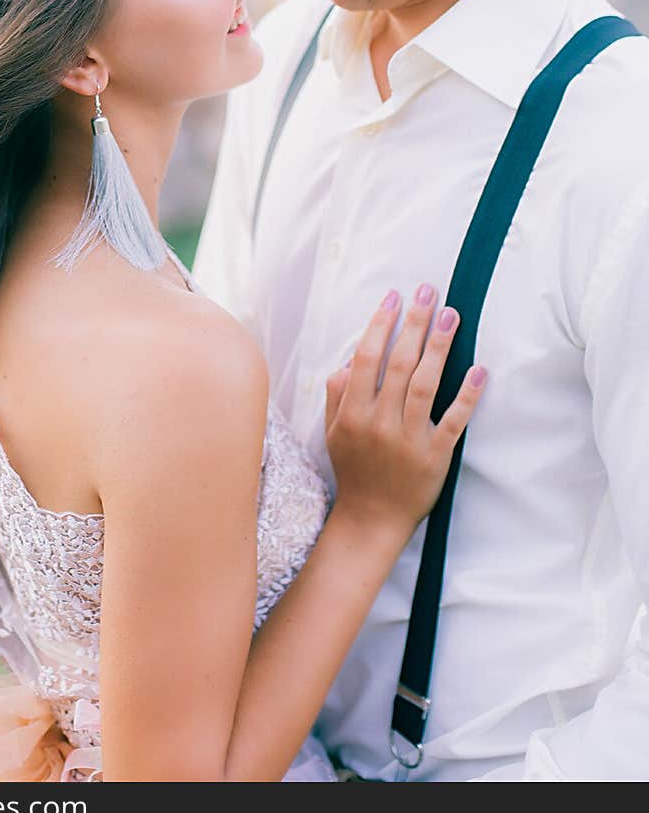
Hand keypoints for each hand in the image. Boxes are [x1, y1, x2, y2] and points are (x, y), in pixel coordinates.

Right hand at [324, 285, 485, 535]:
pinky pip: (454, 421)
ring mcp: (409, 439)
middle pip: (398, 363)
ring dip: (438, 347)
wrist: (372, 519)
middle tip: (428, 292)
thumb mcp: (333, 431)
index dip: (380, 325)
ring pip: (425, 384)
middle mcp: (380, 422)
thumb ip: (338, 394)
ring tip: (451, 316)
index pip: (367, 358)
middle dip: (414, 323)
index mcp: (353, 413)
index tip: (392, 298)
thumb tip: (350, 361)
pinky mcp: (436, 456)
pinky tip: (478, 369)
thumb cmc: (354, 469)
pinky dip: (466, 395)